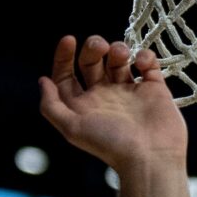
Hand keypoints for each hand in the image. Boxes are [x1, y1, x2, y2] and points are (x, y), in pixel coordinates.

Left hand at [38, 35, 186, 169]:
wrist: (150, 156)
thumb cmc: (111, 145)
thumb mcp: (72, 128)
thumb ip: (52, 106)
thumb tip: (43, 80)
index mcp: (84, 104)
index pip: (67, 74)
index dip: (63, 56)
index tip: (69, 40)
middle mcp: (105, 95)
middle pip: (92, 61)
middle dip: (93, 47)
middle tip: (100, 47)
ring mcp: (130, 90)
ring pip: (118, 59)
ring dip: (117, 49)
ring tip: (122, 55)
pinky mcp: (153, 88)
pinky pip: (147, 63)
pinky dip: (144, 56)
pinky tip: (141, 63)